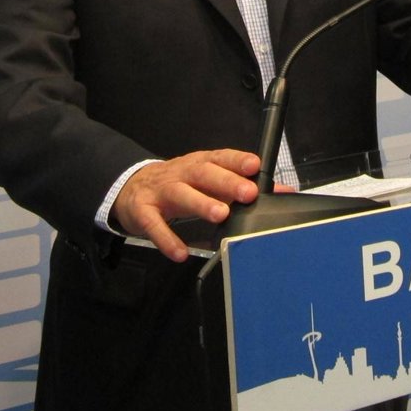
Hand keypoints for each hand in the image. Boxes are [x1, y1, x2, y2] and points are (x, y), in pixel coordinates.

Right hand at [112, 149, 260, 261]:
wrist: (130, 188)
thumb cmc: (177, 183)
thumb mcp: (206, 180)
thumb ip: (240, 185)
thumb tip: (281, 192)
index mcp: (198, 163)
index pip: (220, 157)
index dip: (237, 160)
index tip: (255, 166)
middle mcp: (181, 173)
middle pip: (203, 173)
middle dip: (227, 182)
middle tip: (247, 193)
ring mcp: (160, 191)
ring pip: (181, 194)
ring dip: (201, 203)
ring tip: (221, 214)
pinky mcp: (143, 211)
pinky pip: (154, 225)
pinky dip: (167, 239)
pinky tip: (181, 252)